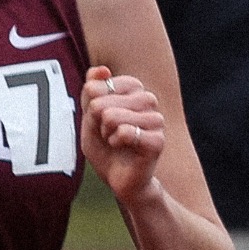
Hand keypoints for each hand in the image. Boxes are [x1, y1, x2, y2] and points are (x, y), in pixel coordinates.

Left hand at [81, 66, 164, 204]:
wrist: (120, 179)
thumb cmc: (106, 148)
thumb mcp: (90, 118)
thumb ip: (91, 92)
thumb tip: (100, 70)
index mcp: (134, 91)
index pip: (102, 84)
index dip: (92, 105)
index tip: (101, 120)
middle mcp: (149, 101)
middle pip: (102, 102)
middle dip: (97, 122)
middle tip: (109, 135)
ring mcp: (156, 120)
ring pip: (112, 116)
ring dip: (106, 133)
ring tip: (115, 141)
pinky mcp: (158, 140)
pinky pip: (125, 132)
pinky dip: (116, 142)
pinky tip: (123, 148)